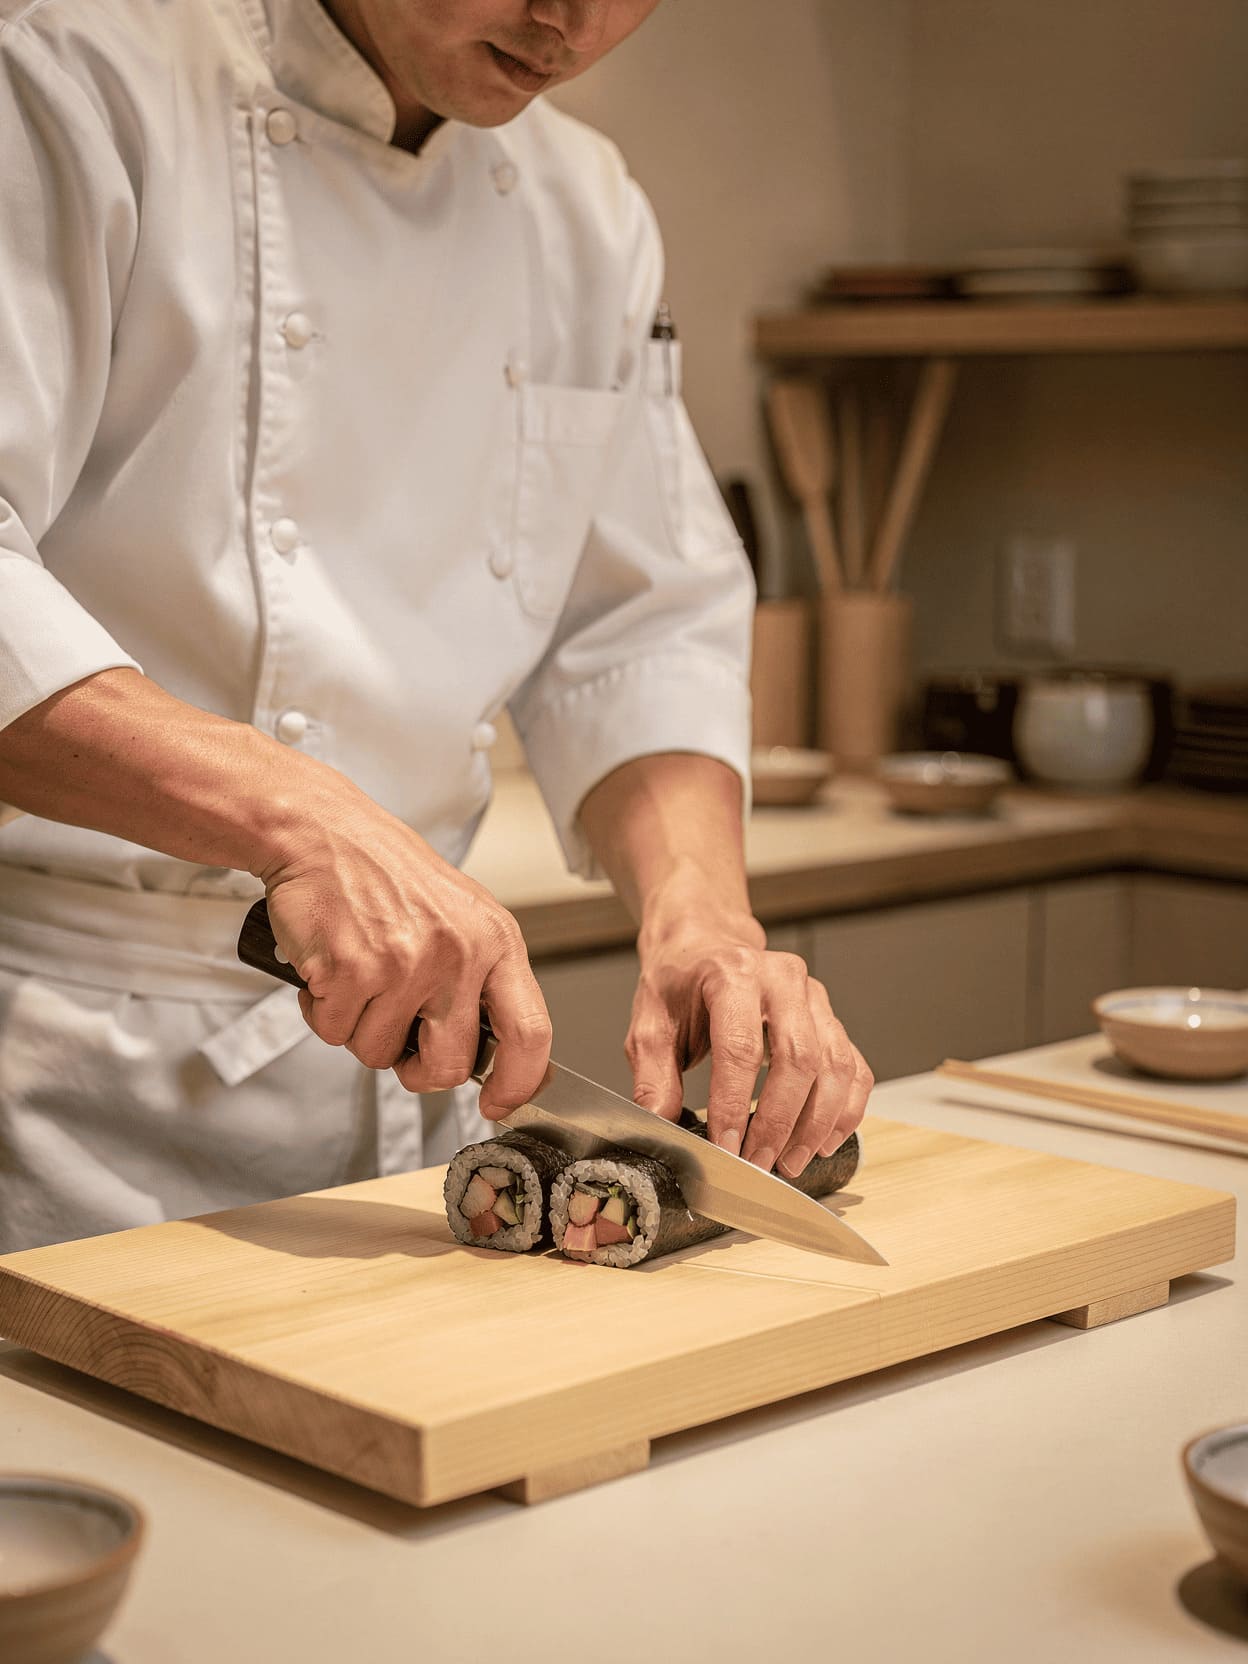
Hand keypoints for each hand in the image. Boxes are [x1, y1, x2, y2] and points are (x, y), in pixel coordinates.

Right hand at [257, 773, 550, 1115]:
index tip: (498, 1102)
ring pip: (379, 1053)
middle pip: (448, 1065)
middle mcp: (459, 953)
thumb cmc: (388, 876)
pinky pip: (333, 1031)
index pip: (531, 1032)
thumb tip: (497, 1057)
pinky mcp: (351, 970)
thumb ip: (481, 981)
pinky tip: (329, 967)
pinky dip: (322, 1010)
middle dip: (415, 1068)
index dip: (518, 1083)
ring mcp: (405, 963)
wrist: (323, 832)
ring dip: (359, 1028)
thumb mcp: (461, 917)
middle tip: (397, 1037)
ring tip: (358, 975)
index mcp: (496, 941)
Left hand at [627, 898, 871, 1175]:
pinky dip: (848, 1109)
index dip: (734, 1104)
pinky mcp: (831, 1017)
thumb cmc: (679, 984)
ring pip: (835, 1066)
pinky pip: (855, 1067)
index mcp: (732, 975)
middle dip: (781, 1121)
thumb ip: (652, 1074)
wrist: (704, 944)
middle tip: (761, 1164)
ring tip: (792, 1162)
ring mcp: (814, 997)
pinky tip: (826, 1140)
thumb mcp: (649, 1022)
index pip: (741, 1048)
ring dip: (818, 1123)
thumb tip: (660, 1122)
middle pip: (799, 1058)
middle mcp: (782, 980)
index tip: (726, 1149)